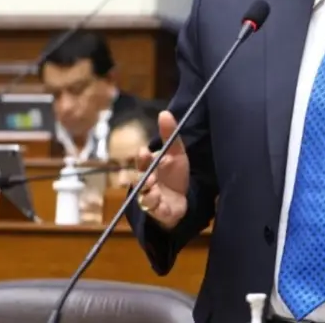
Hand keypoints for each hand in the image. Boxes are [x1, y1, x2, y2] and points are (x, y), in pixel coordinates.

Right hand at [135, 111, 189, 229]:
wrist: (185, 197)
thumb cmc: (175, 174)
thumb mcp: (176, 153)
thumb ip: (170, 135)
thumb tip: (164, 112)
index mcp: (150, 168)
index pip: (142, 161)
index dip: (142, 157)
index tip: (145, 152)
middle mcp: (147, 183)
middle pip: (139, 180)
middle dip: (143, 176)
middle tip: (149, 174)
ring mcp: (151, 198)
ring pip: (143, 196)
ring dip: (147, 191)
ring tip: (153, 186)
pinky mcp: (159, 211)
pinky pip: (154, 210)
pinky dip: (155, 205)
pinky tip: (158, 199)